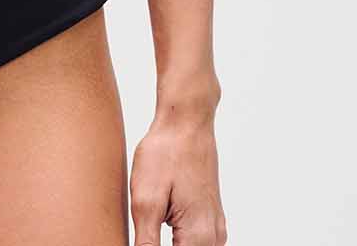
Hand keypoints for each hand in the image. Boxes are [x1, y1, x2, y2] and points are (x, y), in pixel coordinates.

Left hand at [130, 111, 226, 244]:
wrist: (186, 123)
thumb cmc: (166, 154)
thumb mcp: (145, 201)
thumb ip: (146, 243)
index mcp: (199, 238)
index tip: (142, 234)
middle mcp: (214, 239)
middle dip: (156, 245)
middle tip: (143, 228)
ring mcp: (215, 229)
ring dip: (167, 242)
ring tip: (151, 220)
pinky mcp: (210, 220)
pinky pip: (195, 243)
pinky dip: (178, 242)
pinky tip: (160, 225)